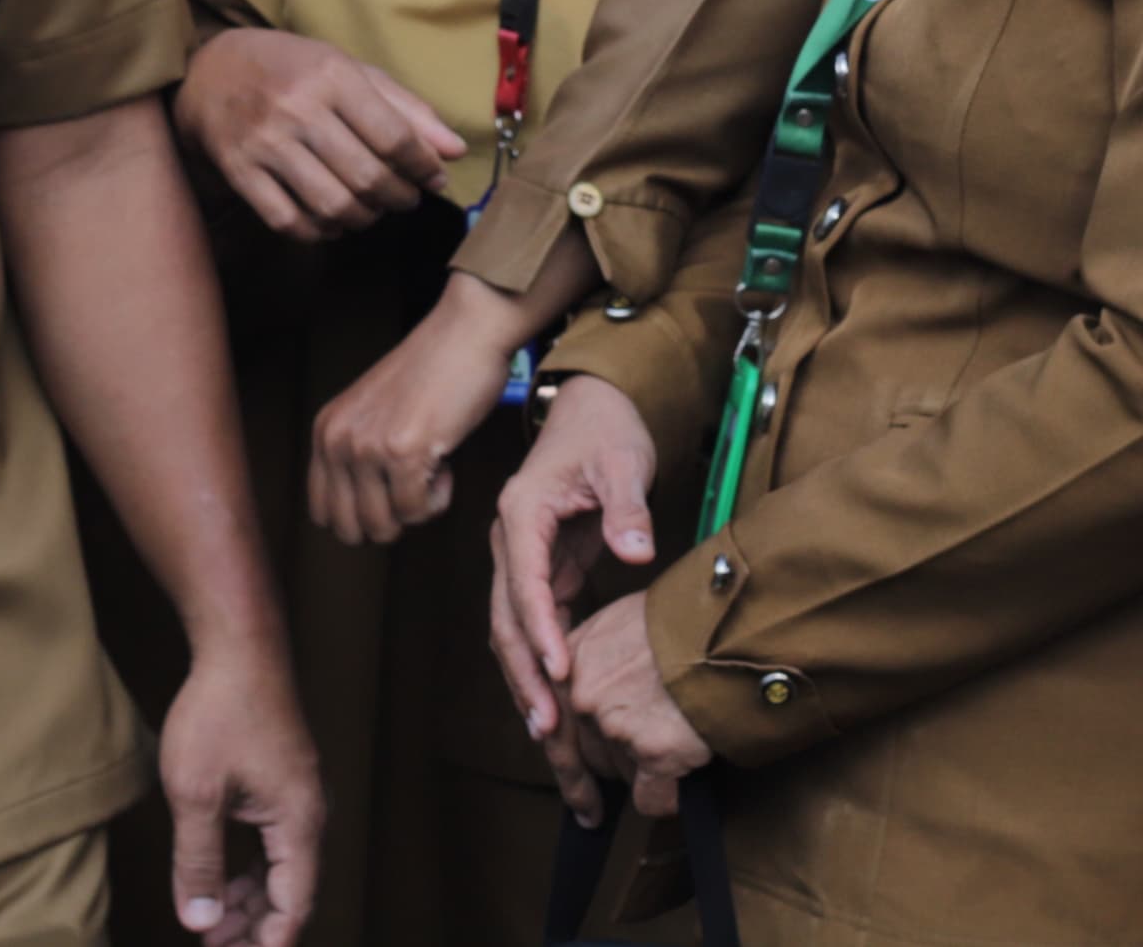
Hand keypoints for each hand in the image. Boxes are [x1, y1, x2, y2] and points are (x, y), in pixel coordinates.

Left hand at [154, 636, 321, 946]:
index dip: (265, 943)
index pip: (293, 906)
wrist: (240, 644)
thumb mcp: (196, 792)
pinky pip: (274, 845)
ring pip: (280, 870)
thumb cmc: (220, 710)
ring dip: (248, 901)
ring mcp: (297, 796)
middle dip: (253, 927)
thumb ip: (198, 862)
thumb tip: (200, 920)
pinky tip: (220, 879)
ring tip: (210, 923)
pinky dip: (249, 870)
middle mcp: (308, 814)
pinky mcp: (283, 782)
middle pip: (290, 893)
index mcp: (298, 823)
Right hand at [174, 30, 465, 240]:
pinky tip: (332, 221)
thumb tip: (453, 151)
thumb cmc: (293, 69)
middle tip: (404, 199)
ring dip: (363, 218)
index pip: (393, 136)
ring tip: (371, 210)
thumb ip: (405, 109)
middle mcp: (297, 109)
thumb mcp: (350, 71)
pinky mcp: (239, 172)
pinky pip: (288, 221)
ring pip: (331, 205)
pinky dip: (319, 232)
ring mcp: (264, 143)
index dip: (422, 166)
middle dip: (398, 198)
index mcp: (331, 76)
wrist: (211, 72)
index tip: (433, 178)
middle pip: (366, 177)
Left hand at [313, 276, 528, 543]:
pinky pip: (417, 510)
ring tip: (431, 472)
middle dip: (388, 523)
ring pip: (384, 526)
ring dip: (416, 511)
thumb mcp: (371, 412)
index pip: (321, 512)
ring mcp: (368, 447)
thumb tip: (364, 516)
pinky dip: (438, 499)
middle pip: (349, 528)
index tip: (390, 499)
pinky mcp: (404, 452)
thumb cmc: (432, 371)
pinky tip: (446, 464)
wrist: (466, 333)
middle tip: (413, 490)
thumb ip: (357, 453)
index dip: (359, 519)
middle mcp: (338, 440)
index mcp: (325, 431)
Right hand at [489, 372, 661, 809]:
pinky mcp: (542, 570)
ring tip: (551, 735)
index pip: (525, 583)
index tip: (561, 674)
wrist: (596, 407)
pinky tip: (561, 703)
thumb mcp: (623, 462)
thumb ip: (628, 508)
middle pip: (506, 619)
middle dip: (525, 675)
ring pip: (514, 629)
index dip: (541, 632)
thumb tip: (636, 553)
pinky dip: (546, 662)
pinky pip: (537, 624)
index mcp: (522, 512)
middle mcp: (511, 539)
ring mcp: (522, 557)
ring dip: (529, 679)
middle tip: (549, 729)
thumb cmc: (607, 429)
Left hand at [562, 595, 712, 817]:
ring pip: (621, 776)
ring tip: (680, 735)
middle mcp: (584, 694)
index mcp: (571, 659)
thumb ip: (596, 662)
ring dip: (645, 770)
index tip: (575, 791)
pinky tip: (687, 776)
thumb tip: (591, 704)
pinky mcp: (653, 754)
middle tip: (608, 794)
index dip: (566, 761)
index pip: (553, 725)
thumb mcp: (624, 622)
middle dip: (611, 764)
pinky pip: (653, 800)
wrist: (734, 629)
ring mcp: (615, 726)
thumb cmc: (687, 620)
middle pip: (589, 755)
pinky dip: (670, 797)